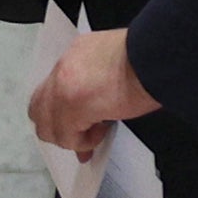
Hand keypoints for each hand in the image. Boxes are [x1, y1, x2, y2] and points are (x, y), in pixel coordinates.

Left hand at [30, 25, 161, 157]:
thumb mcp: (118, 62)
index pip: (53, 88)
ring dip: (72, 137)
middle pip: (38, 109)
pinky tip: (103, 132)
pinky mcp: (71, 107)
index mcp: (75, 54)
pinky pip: (67, 138)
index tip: (80, 125)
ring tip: (99, 130)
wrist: (158, 55)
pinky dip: (84, 143)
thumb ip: (100, 83)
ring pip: (47, 128)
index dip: (62, 112)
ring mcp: (62, 88)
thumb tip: (99, 114)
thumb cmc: (149, 57)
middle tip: (84, 134)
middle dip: (58, 127)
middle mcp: (63, 68)